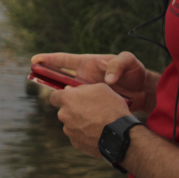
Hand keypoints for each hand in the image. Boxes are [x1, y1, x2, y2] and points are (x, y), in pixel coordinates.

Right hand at [30, 51, 153, 111]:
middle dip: (47, 79)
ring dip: (61, 99)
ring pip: (68, 97)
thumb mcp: (129, 61)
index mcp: (87, 64)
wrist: (144, 92)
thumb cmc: (134, 72)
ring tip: (58, 103)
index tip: (34, 60)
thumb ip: (118, 64)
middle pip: (60, 79)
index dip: (49, 59)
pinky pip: (78, 109)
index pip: (64, 60)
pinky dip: (74, 112)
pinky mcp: (91, 106)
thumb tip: (108, 79)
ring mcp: (86, 93)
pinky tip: (74, 118)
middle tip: (35, 79)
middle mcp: (83, 79)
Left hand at [47, 81, 132, 157]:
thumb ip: (82, 89)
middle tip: (91, 110)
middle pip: (64, 111)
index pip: (54, 97)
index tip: (69, 99)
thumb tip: (71, 90)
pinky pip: (78, 136)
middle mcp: (64, 115)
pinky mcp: (76, 143)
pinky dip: (85, 134)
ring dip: (80, 123)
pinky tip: (97, 132)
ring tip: (97, 122)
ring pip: (71, 124)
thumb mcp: (100, 89)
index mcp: (67, 99)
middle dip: (74, 110)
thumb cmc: (111, 108)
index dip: (61, 97)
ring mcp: (69, 130)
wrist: (119, 134)